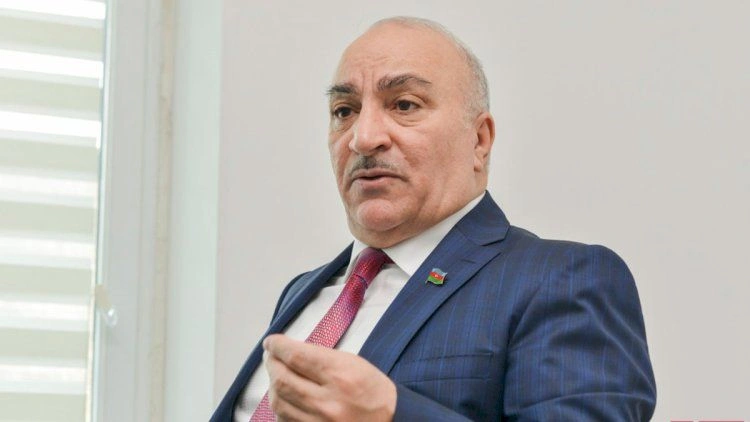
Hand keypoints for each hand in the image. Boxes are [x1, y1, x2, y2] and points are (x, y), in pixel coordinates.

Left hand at [263, 334, 395, 421]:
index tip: (271, 342)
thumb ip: (320, 356)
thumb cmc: (372, 388)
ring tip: (276, 374)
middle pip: (282, 379)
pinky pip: (285, 420)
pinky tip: (285, 396)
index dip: (277, 347)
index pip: (296, 356)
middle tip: (271, 356)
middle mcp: (327, 401)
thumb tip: (290, 351)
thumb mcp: (352, 362)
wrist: (389, 420)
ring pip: (278, 402)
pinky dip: (280, 406)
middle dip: (271, 364)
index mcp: (340, 375)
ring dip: (272, 385)